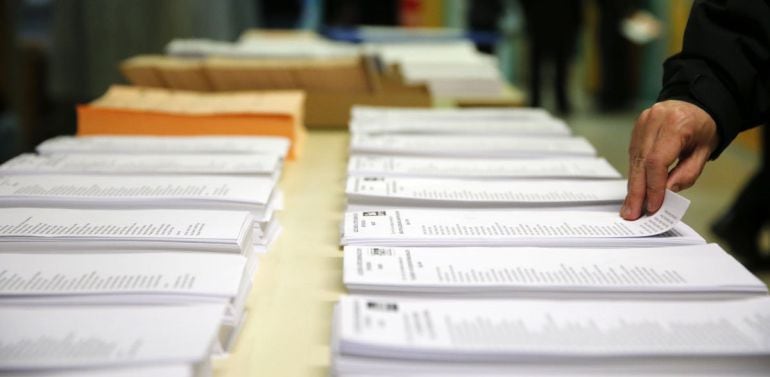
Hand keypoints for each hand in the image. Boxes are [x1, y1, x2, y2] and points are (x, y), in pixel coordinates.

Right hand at [621, 100, 718, 219]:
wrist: (697, 104)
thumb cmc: (703, 127)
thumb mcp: (704, 151)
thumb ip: (687, 173)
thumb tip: (666, 191)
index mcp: (676, 124)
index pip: (657, 161)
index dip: (653, 186)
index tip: (652, 205)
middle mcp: (654, 121)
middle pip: (641, 162)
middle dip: (637, 191)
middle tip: (631, 213)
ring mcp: (642, 123)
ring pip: (634, 160)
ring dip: (633, 185)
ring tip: (631, 206)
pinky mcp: (636, 128)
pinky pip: (633, 155)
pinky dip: (635, 173)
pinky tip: (634, 189)